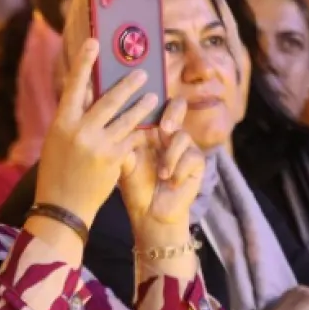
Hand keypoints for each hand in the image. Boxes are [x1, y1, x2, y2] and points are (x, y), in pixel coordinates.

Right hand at [31, 40, 158, 225]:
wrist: (63, 207)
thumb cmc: (57, 173)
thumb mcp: (57, 142)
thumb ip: (73, 120)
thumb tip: (88, 97)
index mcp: (61, 123)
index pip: (74, 86)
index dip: (84, 63)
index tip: (94, 43)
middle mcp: (80, 130)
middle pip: (109, 99)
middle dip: (128, 84)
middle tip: (142, 73)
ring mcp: (98, 145)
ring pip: (127, 118)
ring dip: (142, 106)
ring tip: (152, 97)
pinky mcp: (114, 159)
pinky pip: (132, 139)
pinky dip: (139, 133)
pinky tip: (148, 128)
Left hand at [117, 99, 203, 238]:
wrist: (150, 213)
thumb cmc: (135, 185)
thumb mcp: (125, 162)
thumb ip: (122, 141)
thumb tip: (112, 122)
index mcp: (150, 128)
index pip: (154, 103)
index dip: (152, 96)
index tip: (145, 99)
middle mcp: (169, 133)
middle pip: (178, 105)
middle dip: (172, 114)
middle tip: (165, 128)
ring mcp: (184, 146)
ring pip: (182, 136)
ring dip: (171, 157)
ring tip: (162, 174)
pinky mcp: (196, 162)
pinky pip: (192, 157)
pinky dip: (179, 171)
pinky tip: (170, 182)